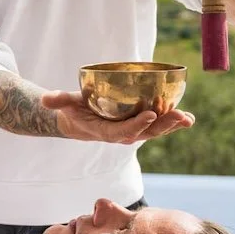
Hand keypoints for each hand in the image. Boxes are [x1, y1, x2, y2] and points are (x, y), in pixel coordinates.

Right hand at [39, 90, 194, 144]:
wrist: (81, 121)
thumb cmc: (75, 109)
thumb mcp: (65, 103)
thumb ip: (58, 100)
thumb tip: (45, 99)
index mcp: (105, 131)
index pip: (123, 131)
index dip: (137, 124)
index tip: (151, 114)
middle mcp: (122, 134)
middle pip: (146, 133)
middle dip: (163, 125)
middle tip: (179, 116)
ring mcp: (134, 130)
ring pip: (155, 131)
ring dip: (172, 125)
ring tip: (187, 118)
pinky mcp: (141, 125)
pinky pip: (159, 125)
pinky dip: (173, 123)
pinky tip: (188, 118)